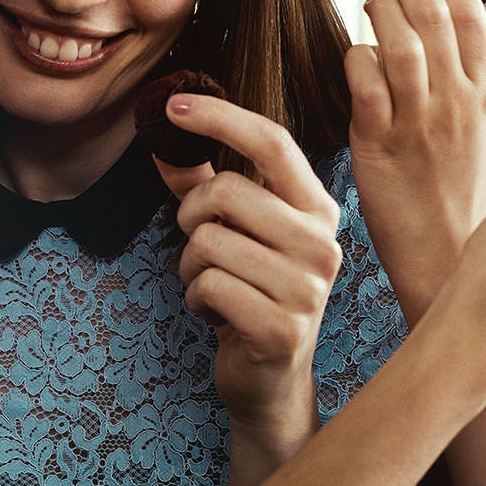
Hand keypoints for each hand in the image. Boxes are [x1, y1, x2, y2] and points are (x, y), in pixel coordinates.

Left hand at [154, 98, 342, 447]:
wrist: (270, 380)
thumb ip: (202, 184)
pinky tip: (217, 315)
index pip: (273, 142)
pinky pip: (209, 286)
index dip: (220, 116)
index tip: (173, 105)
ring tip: (213, 285)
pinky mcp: (282, 329)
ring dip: (192, 265)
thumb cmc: (251, 293)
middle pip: (227, 190)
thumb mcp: (234, 233)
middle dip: (191, 216)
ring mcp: (308, 289)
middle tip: (197, 242)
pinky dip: (197, 299)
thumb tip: (162, 138)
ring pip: (210, 242)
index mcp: (316, 208)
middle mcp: (322, 243)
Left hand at [344, 0, 485, 322]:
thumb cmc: (459, 189)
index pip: (472, 15)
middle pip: (434, 16)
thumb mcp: (482, 127)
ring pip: (399, 42)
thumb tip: (443, 22)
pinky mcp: (379, 144)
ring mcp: (420, 124)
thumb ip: (466, 76)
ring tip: (372, 6)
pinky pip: (364, 81)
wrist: (446, 253)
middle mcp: (459, 103)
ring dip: (380, 11)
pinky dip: (357, 57)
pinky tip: (356, 59)